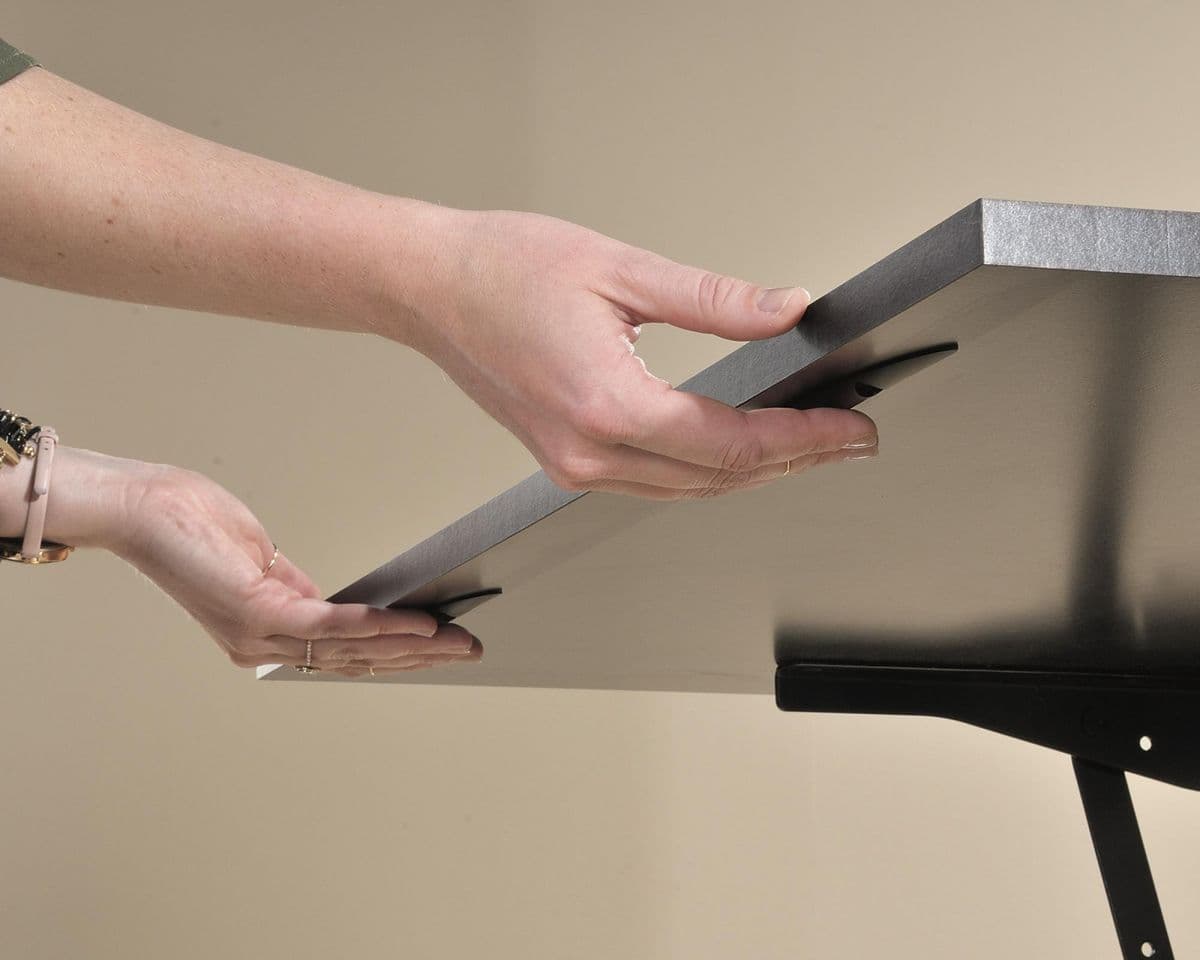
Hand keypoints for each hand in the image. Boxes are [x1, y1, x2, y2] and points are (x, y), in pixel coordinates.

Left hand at [111, 464, 480, 675]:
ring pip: (354, 647)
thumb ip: (297, 587)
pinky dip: (380, 624)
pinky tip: (416, 623)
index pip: (344, 653)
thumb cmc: (190, 524)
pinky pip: (333, 624)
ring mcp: (259, 634)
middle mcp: (262, 645)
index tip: (441, 645)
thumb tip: (337, 603)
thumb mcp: (260, 559)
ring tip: (456, 640)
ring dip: (414, 645)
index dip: (397, 653)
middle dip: (421, 656)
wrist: (141, 509)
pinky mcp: (259, 610)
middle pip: (359, 659)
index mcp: (264, 633)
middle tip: (468, 651)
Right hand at [406, 209, 878, 499]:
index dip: (802, 438)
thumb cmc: (502, 268)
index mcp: (605, 404)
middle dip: (792, 461)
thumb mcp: (620, 268)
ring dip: (752, 472)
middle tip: (850, 439)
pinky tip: (735, 449)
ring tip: (808, 445)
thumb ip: (714, 300)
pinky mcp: (564, 460)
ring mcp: (573, 465)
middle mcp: (587, 452)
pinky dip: (705, 470)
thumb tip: (787, 309)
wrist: (428, 287)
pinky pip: (653, 482)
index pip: (731, 443)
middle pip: (716, 478)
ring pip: (687, 489)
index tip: (852, 428)